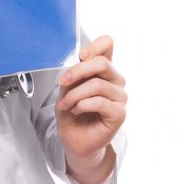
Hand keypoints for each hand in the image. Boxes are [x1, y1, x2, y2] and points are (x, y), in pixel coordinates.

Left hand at [55, 34, 127, 160]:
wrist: (74, 138)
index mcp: (103, 70)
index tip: (81, 56)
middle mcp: (115, 80)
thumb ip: (74, 75)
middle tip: (63, 82)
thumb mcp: (66, 89)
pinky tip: (76, 110)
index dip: (95, 46)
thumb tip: (78, 63)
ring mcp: (120, 97)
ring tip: (66, 104)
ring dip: (75, 94)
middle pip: (102, 63)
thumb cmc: (72, 113)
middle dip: (78, 71)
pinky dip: (82, 105)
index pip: (107, 45)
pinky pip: (100, 102)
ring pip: (97, 85)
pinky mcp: (120, 113)